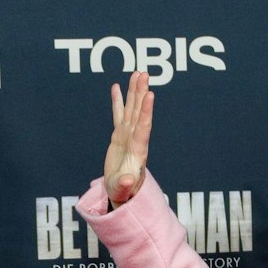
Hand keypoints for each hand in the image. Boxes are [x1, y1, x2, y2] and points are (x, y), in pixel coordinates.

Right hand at [105, 72, 154, 206]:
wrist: (121, 192)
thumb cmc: (122, 193)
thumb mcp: (122, 190)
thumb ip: (125, 185)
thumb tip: (127, 180)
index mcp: (138, 151)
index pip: (143, 127)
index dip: (147, 111)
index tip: (150, 94)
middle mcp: (135, 139)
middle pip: (140, 112)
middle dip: (142, 93)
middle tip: (144, 74)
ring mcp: (128, 136)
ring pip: (131, 109)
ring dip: (134, 92)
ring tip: (137, 73)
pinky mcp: (119, 136)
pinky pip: (119, 114)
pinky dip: (119, 100)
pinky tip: (118, 86)